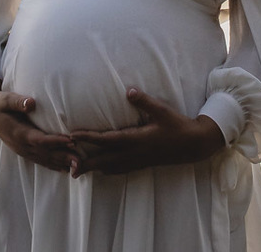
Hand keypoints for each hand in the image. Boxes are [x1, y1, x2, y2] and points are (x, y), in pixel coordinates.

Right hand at [0, 75, 75, 172]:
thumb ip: (18, 102)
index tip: (70, 140)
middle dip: (62, 157)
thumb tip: (31, 103)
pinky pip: (40, 160)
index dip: (55, 141)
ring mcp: (22, 150)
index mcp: (17, 132)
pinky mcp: (24, 151)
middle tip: (80, 161)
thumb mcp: (5, 99)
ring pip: (44, 160)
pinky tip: (64, 169)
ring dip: (60, 164)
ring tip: (77, 167)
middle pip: (44, 153)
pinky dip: (53, 165)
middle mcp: (20, 145)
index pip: (39, 139)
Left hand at [68, 88, 225, 176]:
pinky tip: (101, 169)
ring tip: (78, 170)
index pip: (107, 140)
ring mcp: (137, 160)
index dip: (88, 138)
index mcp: (136, 139)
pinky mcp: (141, 163)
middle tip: (67, 167)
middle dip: (85, 163)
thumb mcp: (162, 110)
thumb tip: (129, 90)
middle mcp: (134, 153)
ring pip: (110, 167)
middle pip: (104, 160)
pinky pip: (119, 169)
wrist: (193, 145)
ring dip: (94, 168)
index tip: (72, 136)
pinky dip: (107, 169)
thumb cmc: (177, 126)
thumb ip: (144, 101)